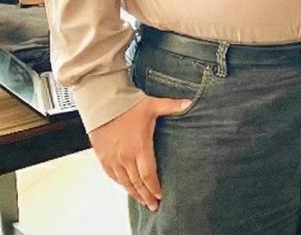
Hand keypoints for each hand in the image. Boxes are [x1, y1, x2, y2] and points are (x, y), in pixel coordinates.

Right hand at [88, 96, 190, 210]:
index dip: (154, 187)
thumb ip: (172, 106)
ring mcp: (113, 158)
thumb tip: (190, 102)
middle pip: (137, 183)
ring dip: (134, 193)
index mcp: (139, 147)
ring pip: (124, 182)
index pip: (148, 175)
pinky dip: (120, 183)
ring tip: (142, 201)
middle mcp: (125, 156)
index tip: (161, 196)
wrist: (102, 103)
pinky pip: (112, 175)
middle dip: (146, 196)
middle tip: (154, 206)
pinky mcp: (103, 157)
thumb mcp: (153, 105)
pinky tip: (127, 187)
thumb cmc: (127, 105)